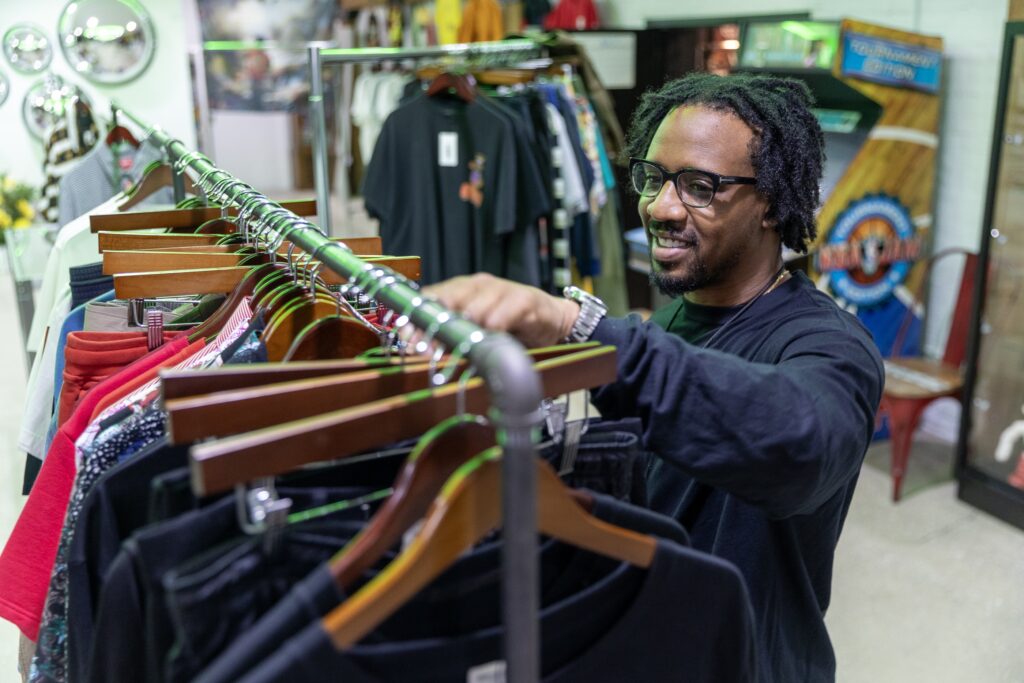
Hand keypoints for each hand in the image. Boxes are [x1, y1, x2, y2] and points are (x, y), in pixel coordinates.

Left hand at [422, 273, 580, 347]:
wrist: (550, 320)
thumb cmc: (508, 327)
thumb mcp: (474, 334)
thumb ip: (449, 340)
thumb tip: (418, 352)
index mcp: (460, 291)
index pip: (431, 298)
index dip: (418, 319)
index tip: (409, 341)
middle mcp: (477, 286)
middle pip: (450, 298)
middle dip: (438, 325)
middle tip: (430, 348)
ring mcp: (501, 289)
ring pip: (477, 302)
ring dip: (468, 322)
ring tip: (460, 340)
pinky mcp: (525, 298)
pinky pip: (509, 307)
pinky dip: (499, 319)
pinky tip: (493, 331)